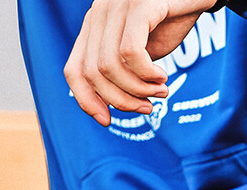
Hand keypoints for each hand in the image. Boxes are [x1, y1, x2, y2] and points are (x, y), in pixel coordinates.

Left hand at [64, 0, 216, 125]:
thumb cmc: (172, 20)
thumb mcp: (143, 52)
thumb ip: (124, 73)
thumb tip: (111, 104)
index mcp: (95, 25)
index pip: (74, 70)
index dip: (86, 101)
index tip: (107, 121)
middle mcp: (100, 12)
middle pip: (93, 73)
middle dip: (122, 101)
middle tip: (147, 107)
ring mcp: (116, 5)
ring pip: (110, 66)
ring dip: (139, 89)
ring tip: (161, 91)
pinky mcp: (139, 4)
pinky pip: (130, 52)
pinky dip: (146, 73)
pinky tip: (162, 75)